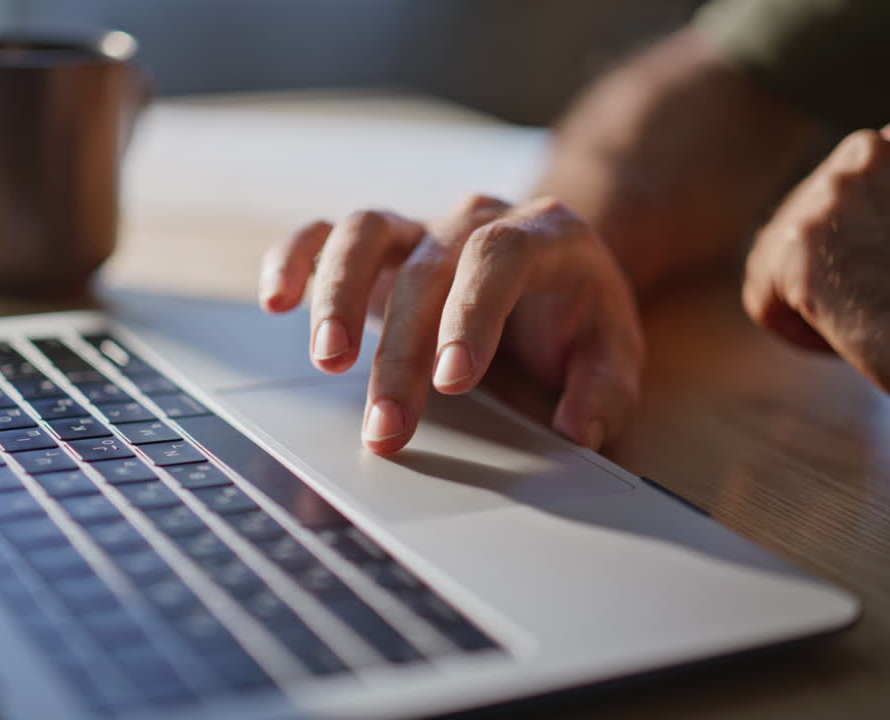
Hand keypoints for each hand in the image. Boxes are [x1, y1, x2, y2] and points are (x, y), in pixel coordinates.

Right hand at [259, 194, 644, 454]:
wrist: (554, 268)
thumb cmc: (578, 316)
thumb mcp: (613, 351)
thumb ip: (605, 389)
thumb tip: (578, 430)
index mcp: (544, 235)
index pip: (499, 258)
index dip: (472, 314)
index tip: (453, 380)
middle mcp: (474, 221)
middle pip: (428, 267)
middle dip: (401, 352)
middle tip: (386, 425)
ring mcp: (420, 228)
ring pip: (365, 233)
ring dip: (337, 296)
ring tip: (326, 362)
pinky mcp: (379, 246)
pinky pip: (326, 235)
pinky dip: (296, 261)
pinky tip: (276, 301)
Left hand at [744, 117, 889, 430]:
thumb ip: (881, 209)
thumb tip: (821, 229)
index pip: (827, 202)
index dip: (858, 255)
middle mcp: (864, 152)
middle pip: (794, 228)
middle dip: (829, 276)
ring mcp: (830, 194)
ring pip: (774, 264)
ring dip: (814, 306)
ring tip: (878, 320)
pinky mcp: (800, 244)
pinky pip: (762, 301)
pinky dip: (799, 333)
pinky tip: (852, 337)